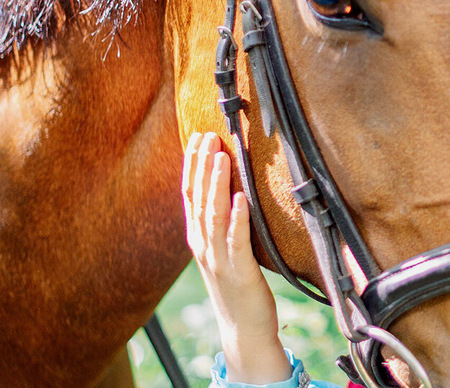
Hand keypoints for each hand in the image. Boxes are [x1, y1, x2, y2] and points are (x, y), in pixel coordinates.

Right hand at [183, 132, 292, 383]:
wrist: (243, 329)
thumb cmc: (238, 286)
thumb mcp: (224, 250)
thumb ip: (222, 223)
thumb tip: (229, 189)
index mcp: (199, 238)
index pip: (190, 194)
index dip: (192, 165)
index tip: (197, 137)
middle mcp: (204, 246)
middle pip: (198, 198)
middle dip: (201, 165)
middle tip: (207, 136)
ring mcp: (218, 259)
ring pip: (213, 215)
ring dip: (217, 184)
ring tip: (221, 157)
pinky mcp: (239, 271)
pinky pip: (237, 240)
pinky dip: (238, 217)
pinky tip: (242, 197)